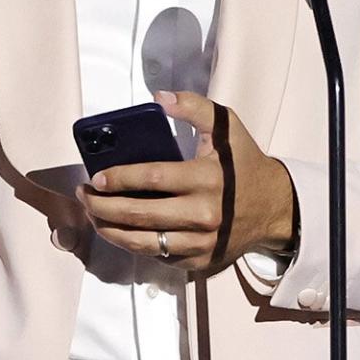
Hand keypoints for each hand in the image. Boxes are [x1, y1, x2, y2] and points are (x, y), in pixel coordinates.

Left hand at [75, 90, 296, 272]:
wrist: (275, 208)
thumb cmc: (244, 164)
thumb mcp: (227, 127)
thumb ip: (195, 107)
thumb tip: (159, 98)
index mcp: (207, 178)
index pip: (152, 178)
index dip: (119, 178)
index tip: (96, 177)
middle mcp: (204, 214)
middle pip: (140, 214)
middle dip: (103, 206)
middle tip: (84, 196)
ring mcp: (201, 242)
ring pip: (143, 242)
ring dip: (110, 230)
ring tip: (93, 215)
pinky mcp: (199, 261)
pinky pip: (158, 256)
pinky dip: (133, 245)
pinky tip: (118, 231)